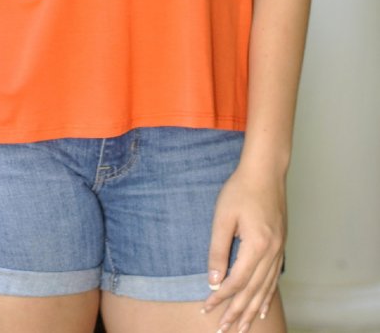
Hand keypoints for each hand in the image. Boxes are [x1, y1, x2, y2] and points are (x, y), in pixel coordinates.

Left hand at [202, 165, 286, 331]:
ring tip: (243, 327)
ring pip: (265, 289)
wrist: (265, 171)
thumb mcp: (223, 217)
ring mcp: (279, 250)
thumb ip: (218, 250)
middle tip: (224, 329)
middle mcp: (272, 252)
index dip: (221, 298)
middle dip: (237, 312)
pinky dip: (267, 296)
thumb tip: (214, 280)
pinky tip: (262, 307)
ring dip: (253, 310)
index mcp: (257, 246)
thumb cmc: (241, 189)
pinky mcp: (280, 245)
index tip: (207, 308)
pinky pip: (274, 279)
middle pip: (253, 291)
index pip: (236, 282)